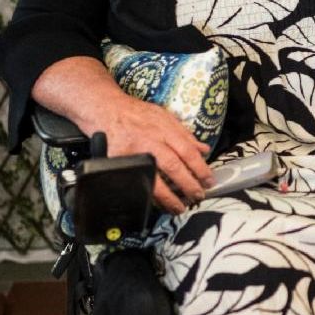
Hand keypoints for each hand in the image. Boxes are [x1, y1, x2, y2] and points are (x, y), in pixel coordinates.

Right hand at [91, 96, 214, 214]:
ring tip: (179, 207)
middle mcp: (149, 140)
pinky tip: (155, 203)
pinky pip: (134, 181)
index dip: (200, 169)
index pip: (187, 151)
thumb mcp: (164, 116)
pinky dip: (146, 194)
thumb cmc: (136, 113)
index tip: (209, 181)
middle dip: (188, 185)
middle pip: (173, 166)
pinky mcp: (118, 160)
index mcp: (164, 129)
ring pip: (153, 178)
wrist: (105, 107)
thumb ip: (184, 134)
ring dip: (168, 197)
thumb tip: (203, 150)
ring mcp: (133, 152)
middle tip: (198, 196)